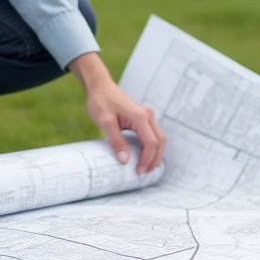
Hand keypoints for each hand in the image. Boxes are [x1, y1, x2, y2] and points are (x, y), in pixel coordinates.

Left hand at [70, 53, 165, 174]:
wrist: (99, 86)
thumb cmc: (101, 101)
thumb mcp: (105, 122)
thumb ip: (116, 141)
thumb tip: (125, 160)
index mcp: (140, 116)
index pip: (151, 143)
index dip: (147, 159)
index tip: (138, 171)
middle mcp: (148, 115)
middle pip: (160, 141)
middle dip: (154, 159)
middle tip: (144, 173)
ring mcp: (147, 115)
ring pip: (159, 138)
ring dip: (155, 154)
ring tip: (146, 168)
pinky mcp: (143, 117)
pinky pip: (152, 134)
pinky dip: (151, 146)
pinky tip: (144, 155)